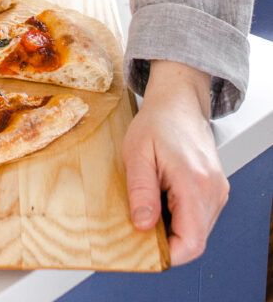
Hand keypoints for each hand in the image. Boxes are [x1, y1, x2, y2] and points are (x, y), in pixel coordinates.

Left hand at [122, 60, 228, 265]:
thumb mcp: (137, 152)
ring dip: (172, 227)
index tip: (143, 245)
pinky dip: (180, 216)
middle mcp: (213, 190)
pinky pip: (200, 218)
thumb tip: (142, 226)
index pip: (191, 242)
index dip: (167, 253)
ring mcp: (218, 191)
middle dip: (166, 239)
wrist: (179, 102)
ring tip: (152, 199)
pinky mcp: (216, 190)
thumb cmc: (157, 122)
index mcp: (194, 182)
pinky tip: (163, 195)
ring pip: (198, 231)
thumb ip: (140, 190)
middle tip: (141, 218)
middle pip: (195, 240)